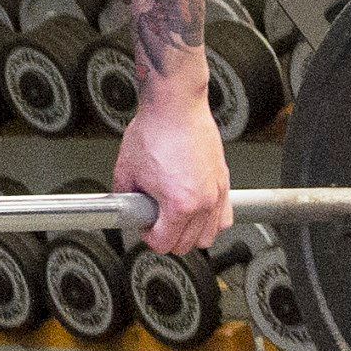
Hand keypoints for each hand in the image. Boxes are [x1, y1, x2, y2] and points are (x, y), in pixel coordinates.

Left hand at [108, 76, 228, 252]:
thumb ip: (126, 199)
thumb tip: (128, 210)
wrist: (175, 106)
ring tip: (176, 218)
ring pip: (209, 236)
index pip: (164, 244)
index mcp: (178, 204)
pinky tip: (197, 212)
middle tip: (156, 221)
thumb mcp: (126, 171)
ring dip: (191, 233)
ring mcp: (216, 192)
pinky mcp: (223, 180)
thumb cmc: (155, 130)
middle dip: (168, 237)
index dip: (148, 237)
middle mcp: (203, 201)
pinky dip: (211, 221)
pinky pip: (224, 217)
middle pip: (187, 244)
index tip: (145, 226)